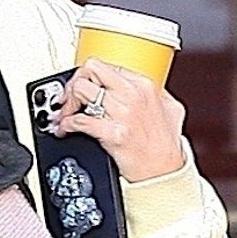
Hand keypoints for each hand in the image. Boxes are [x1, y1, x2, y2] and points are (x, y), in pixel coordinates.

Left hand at [55, 58, 186, 181]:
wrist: (164, 172)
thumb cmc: (165, 144)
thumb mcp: (170, 109)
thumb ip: (156, 93)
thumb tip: (137, 85)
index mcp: (143, 85)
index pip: (106, 65)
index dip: (89, 75)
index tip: (83, 86)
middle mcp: (132, 95)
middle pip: (91, 70)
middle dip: (75, 82)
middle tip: (71, 97)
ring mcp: (123, 114)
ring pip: (81, 90)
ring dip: (68, 103)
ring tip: (67, 114)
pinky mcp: (113, 134)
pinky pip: (79, 121)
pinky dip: (66, 124)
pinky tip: (66, 129)